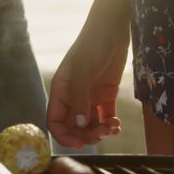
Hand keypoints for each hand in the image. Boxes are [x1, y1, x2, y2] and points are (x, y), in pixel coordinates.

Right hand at [47, 27, 128, 148]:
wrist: (113, 29)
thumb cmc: (92, 46)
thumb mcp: (83, 72)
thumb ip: (80, 99)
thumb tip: (80, 126)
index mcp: (61, 92)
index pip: (55, 122)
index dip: (64, 136)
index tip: (79, 143)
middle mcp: (74, 97)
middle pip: (75, 127)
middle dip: (87, 135)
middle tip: (102, 133)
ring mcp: (90, 96)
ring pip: (91, 124)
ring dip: (101, 131)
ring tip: (113, 127)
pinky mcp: (106, 94)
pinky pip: (105, 116)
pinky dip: (110, 124)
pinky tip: (117, 125)